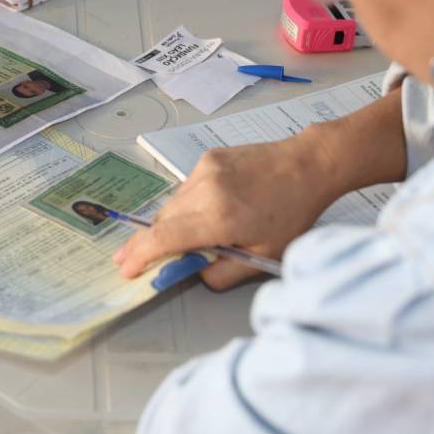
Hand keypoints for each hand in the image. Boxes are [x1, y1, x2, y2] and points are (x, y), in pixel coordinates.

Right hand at [114, 135, 335, 289]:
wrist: (307, 165)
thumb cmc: (292, 212)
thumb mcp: (264, 256)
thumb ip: (223, 273)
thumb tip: (194, 274)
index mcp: (219, 218)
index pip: (164, 238)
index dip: (139, 255)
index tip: (126, 268)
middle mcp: (206, 190)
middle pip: (160, 221)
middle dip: (145, 244)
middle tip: (130, 261)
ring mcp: (204, 171)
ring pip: (171, 205)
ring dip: (168, 224)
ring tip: (175, 240)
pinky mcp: (207, 159)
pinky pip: (185, 189)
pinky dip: (186, 205)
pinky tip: (204, 213)